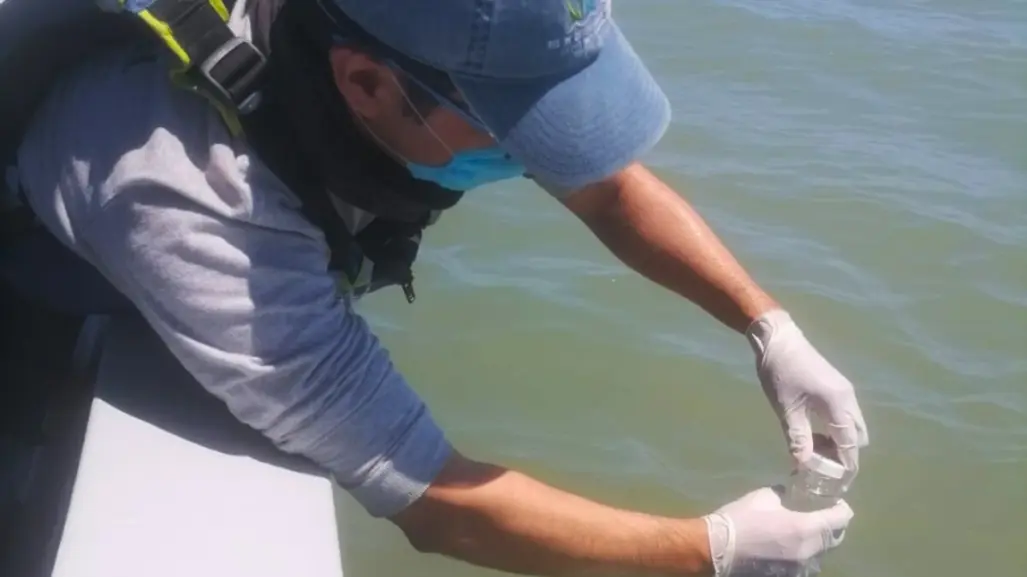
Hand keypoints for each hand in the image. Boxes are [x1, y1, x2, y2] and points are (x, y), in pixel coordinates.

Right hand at [704, 486, 852, 576]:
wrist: (718, 548)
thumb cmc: (741, 518)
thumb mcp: (764, 497)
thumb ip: (783, 495)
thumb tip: (788, 494)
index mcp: (806, 528)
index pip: (840, 519)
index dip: (842, 509)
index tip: (836, 503)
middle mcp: (809, 551)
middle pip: (835, 539)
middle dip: (834, 527)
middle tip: (825, 516)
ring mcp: (800, 567)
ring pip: (821, 554)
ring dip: (820, 542)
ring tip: (809, 531)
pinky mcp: (789, 575)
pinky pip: (806, 563)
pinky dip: (806, 553)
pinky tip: (793, 545)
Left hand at [745, 309, 868, 480]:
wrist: (778, 338)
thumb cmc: (780, 372)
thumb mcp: (786, 409)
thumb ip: (798, 438)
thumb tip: (804, 466)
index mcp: (839, 405)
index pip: (851, 445)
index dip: (846, 468)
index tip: (837, 486)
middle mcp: (848, 399)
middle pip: (858, 438)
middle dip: (846, 457)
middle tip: (824, 472)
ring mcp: (844, 392)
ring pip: (853, 427)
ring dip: (841, 443)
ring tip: (816, 454)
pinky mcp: (836, 387)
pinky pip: (845, 416)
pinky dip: (837, 430)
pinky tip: (816, 435)